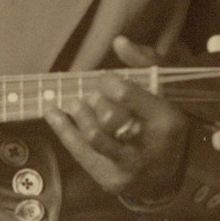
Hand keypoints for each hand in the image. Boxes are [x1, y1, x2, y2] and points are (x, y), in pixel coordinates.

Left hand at [43, 35, 189, 201]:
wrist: (166, 178)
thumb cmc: (164, 126)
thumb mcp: (166, 92)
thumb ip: (146, 63)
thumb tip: (118, 40)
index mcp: (167, 120)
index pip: (128, 95)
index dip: (109, 82)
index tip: (104, 79)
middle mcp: (149, 146)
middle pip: (109, 116)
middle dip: (95, 101)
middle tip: (91, 94)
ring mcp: (128, 167)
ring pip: (93, 137)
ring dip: (78, 114)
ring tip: (74, 102)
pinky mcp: (109, 180)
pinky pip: (80, 152)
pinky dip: (63, 129)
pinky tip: (51, 112)